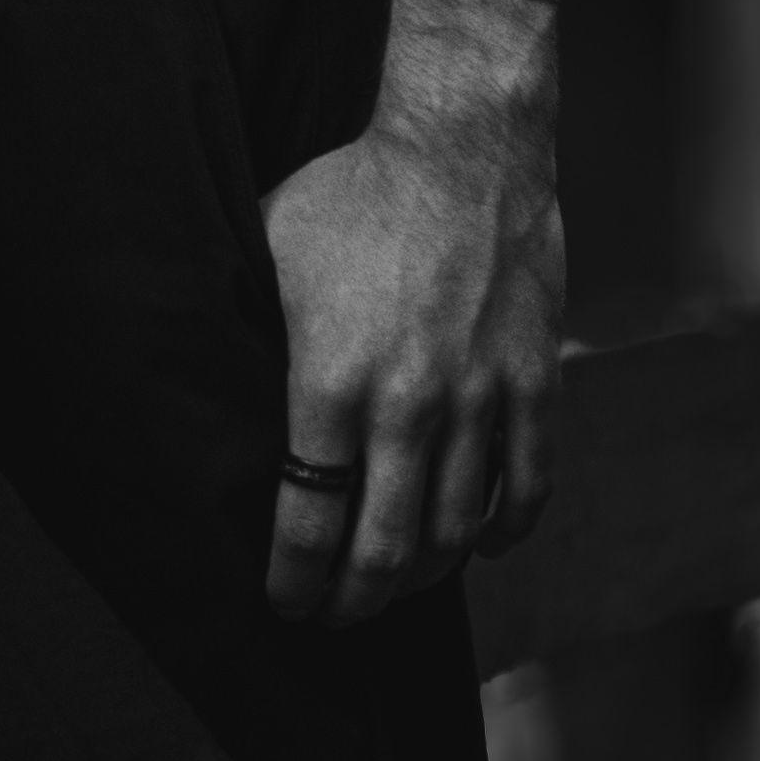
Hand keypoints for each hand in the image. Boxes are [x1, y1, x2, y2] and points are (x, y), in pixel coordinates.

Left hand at [260, 95, 567, 625]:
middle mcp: (409, 405)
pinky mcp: (535, 381)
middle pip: (384, 550)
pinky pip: (526, 487)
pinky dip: (502, 532)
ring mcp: (481, 398)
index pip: (308, 524)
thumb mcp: (269, 261)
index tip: (283, 604)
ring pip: (454, 533)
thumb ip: (254, 344)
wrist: (463, 144)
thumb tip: (224, 406)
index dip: (293, 582)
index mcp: (330, 383)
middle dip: (353, 601)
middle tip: (335, 616)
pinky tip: (478, 547)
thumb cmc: (350, 195)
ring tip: (395, 584)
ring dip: (421, 576)